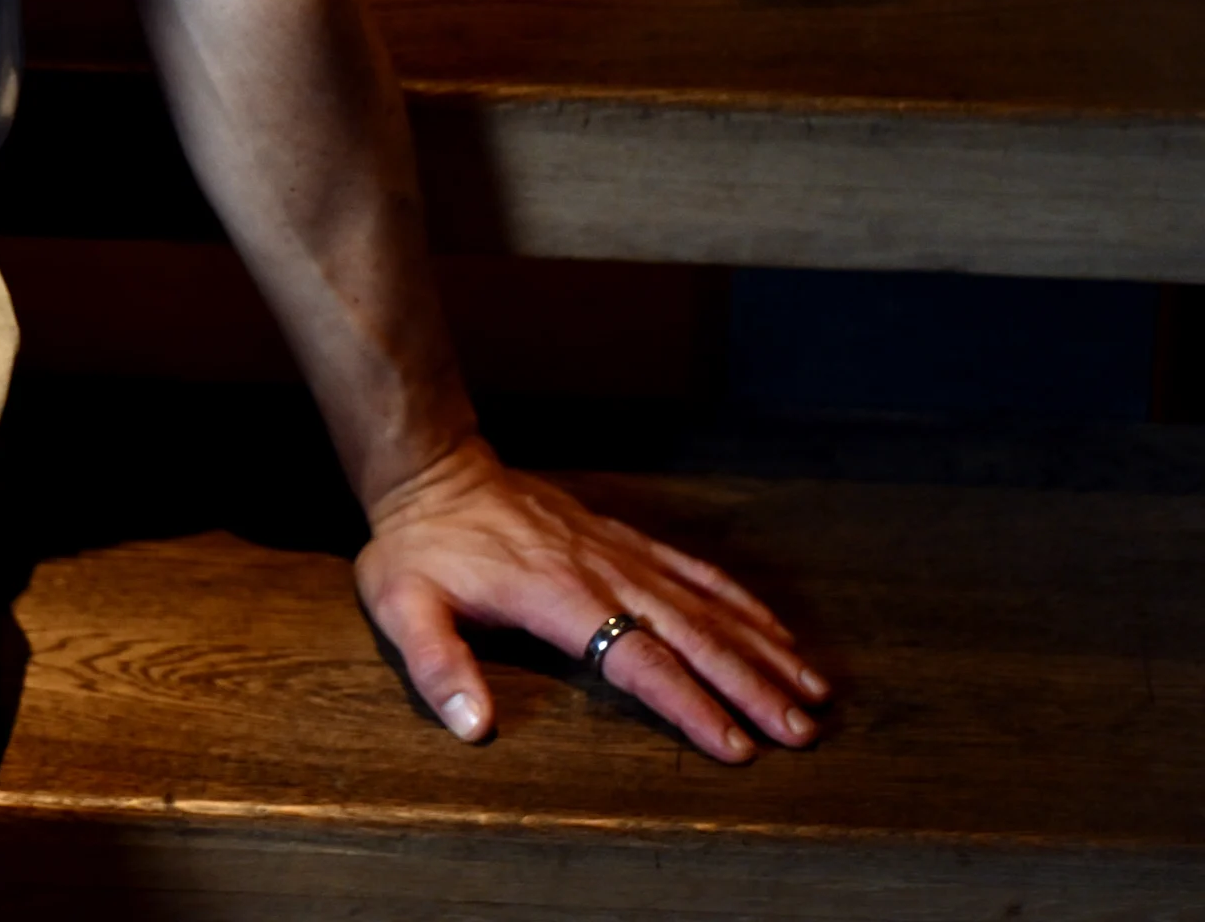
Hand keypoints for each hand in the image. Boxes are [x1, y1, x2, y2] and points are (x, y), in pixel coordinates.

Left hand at [354, 438, 828, 761]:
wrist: (433, 471)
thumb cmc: (419, 547)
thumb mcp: (403, 604)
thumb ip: (437, 664)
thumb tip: (473, 726)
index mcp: (558, 596)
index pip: (639, 660)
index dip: (689, 704)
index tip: (735, 745)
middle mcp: (604, 573)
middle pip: (693, 634)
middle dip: (751, 685)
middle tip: (802, 731)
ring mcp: (620, 553)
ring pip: (707, 603)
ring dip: (762, 648)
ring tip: (812, 691)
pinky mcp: (624, 539)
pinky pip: (696, 570)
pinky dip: (741, 601)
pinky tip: (776, 631)